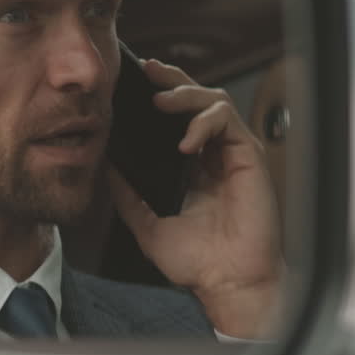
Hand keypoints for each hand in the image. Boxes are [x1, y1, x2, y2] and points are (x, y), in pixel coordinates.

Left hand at [108, 59, 283, 337]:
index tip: (134, 83)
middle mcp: (216, 156)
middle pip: (198, 99)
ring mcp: (234, 154)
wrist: (227, 283)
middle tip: (148, 71)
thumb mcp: (148, 224)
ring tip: (161, 102)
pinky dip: (205, 122)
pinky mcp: (250, 157)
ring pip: (214, 101)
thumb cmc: (199, 263)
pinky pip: (228, 121)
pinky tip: (186, 141)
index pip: (179, 118)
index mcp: (196, 168)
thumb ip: (128, 196)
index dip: (161, 95)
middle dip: (172, 80)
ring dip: (186, 94)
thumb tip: (105, 168)